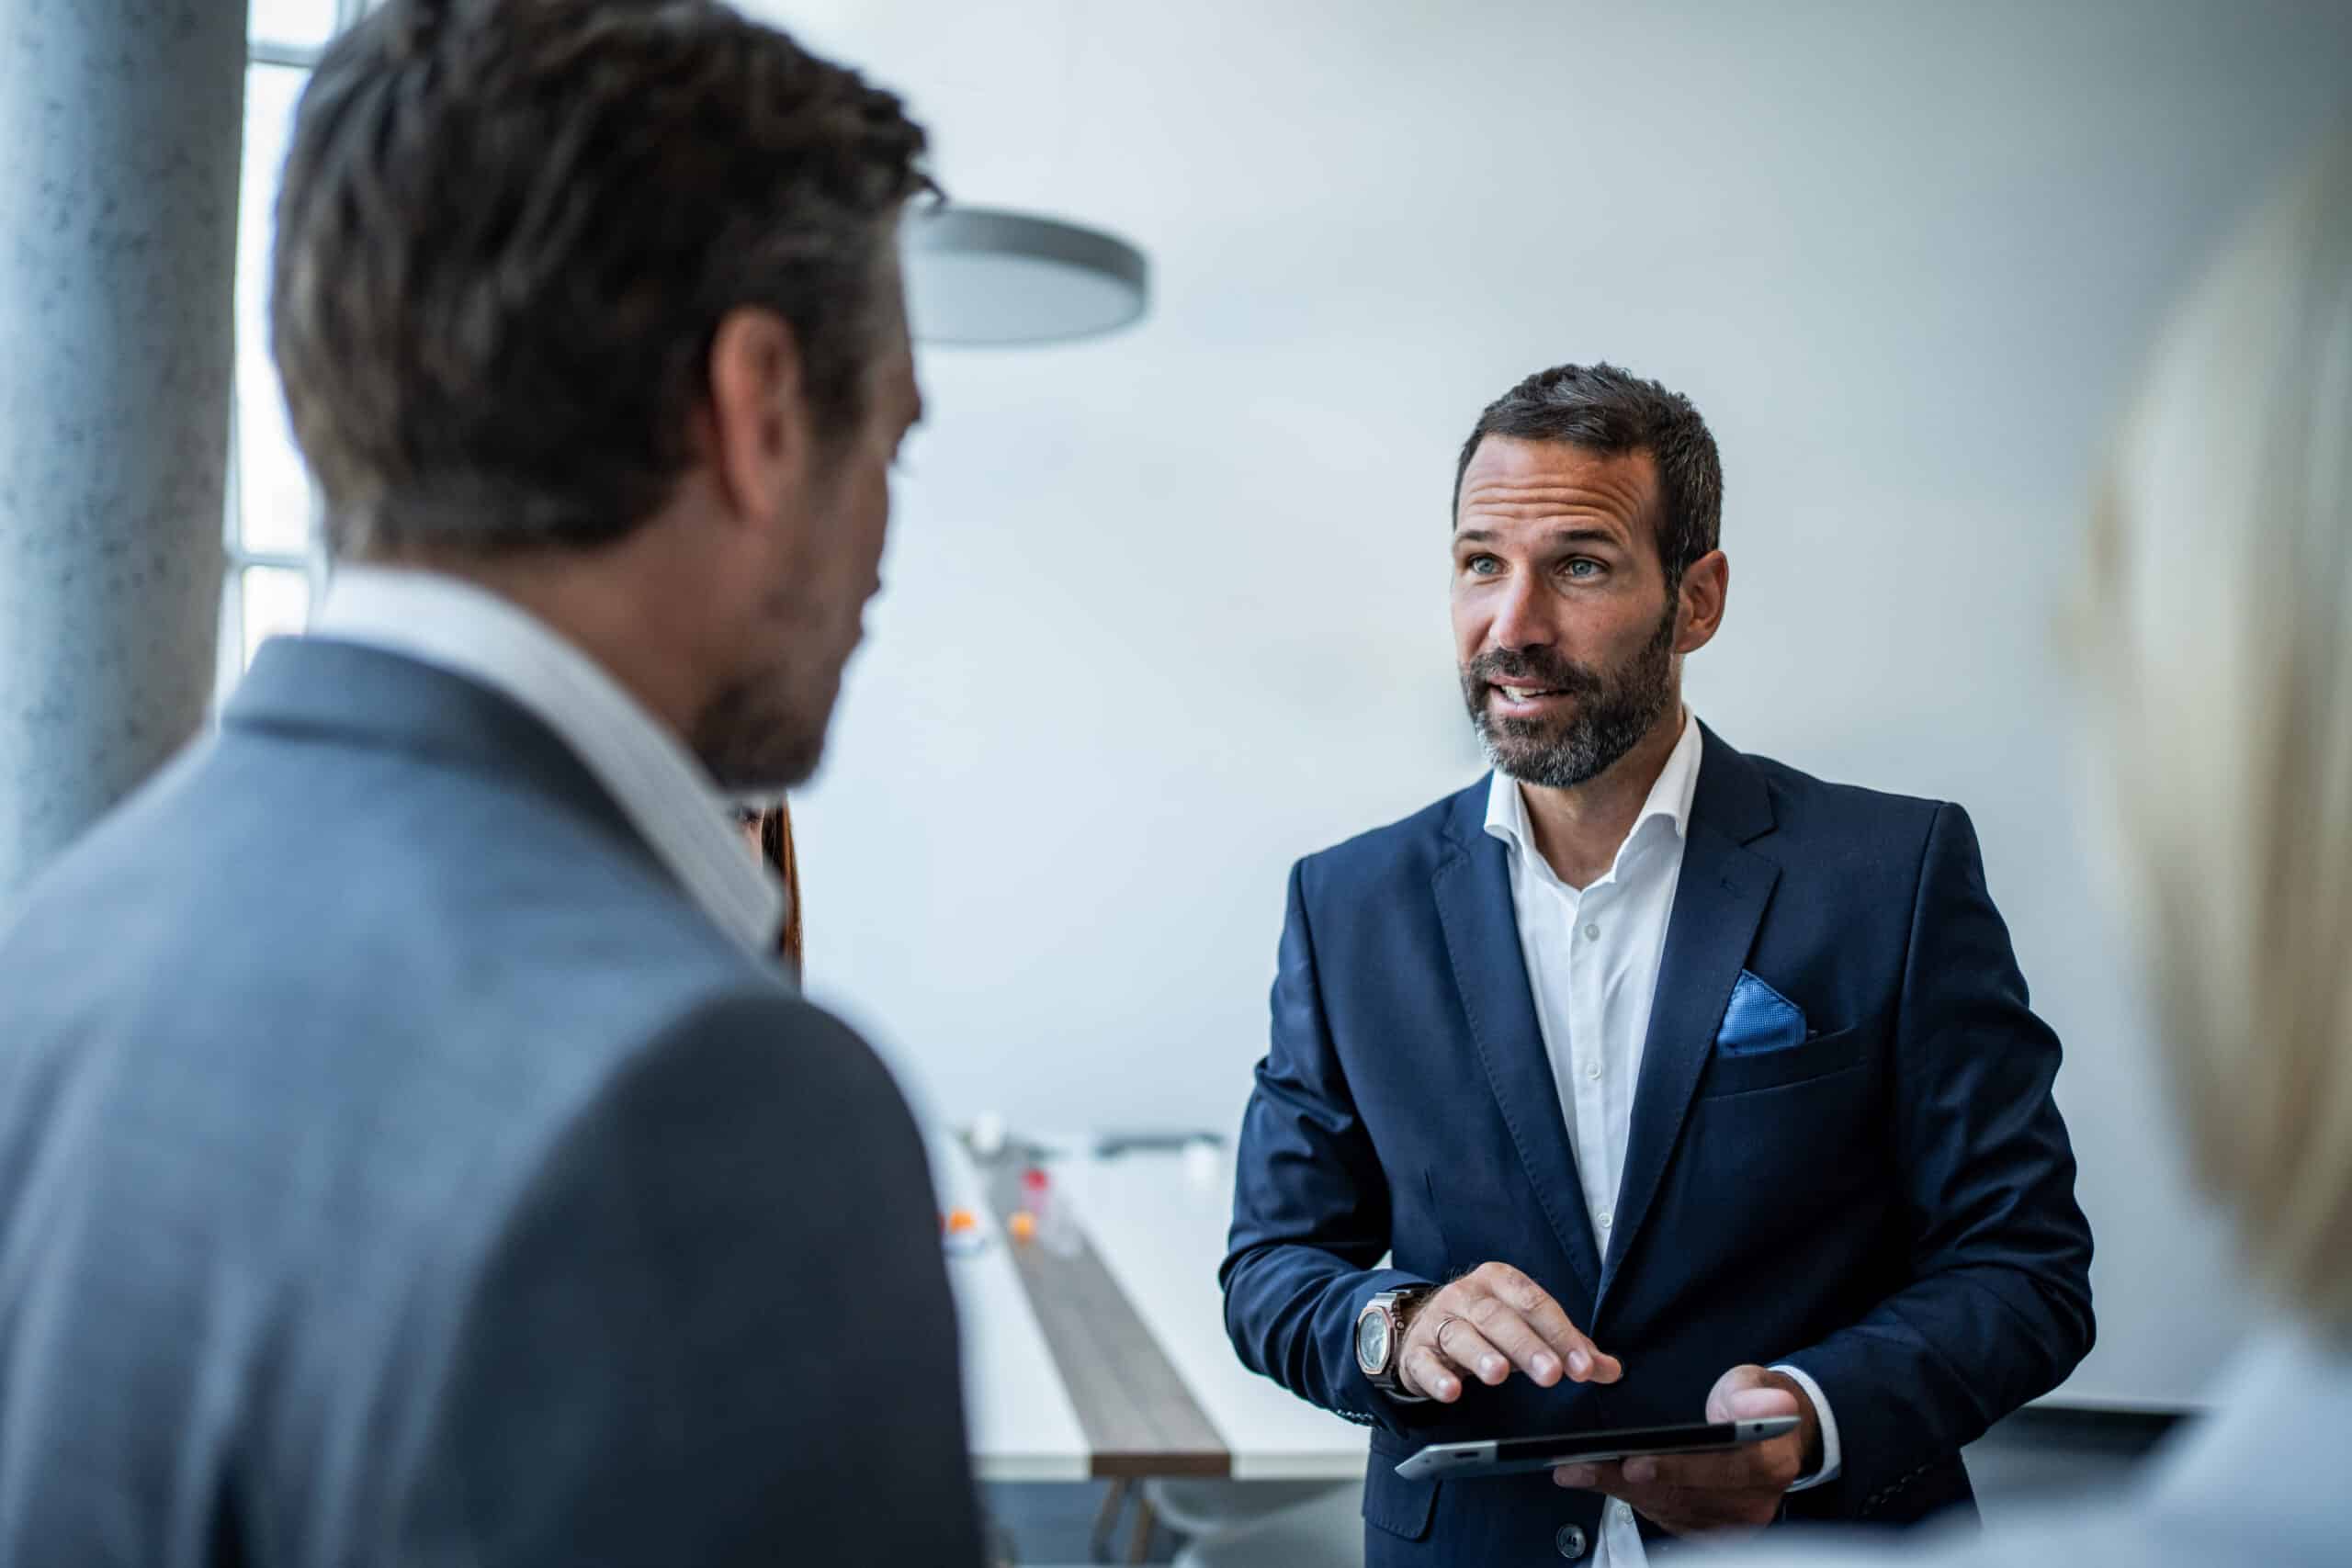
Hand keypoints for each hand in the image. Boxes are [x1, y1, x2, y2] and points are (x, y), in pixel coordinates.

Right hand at [1396, 1262, 1621, 1401]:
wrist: (1423, 1327)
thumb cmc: (1487, 1327)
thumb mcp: (1528, 1329)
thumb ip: (1567, 1347)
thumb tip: (1611, 1370)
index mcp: (1499, 1282)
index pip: (1534, 1303)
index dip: (1560, 1334)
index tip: (1582, 1367)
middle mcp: (1467, 1295)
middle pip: (1498, 1317)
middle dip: (1526, 1346)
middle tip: (1551, 1374)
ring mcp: (1439, 1321)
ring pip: (1460, 1334)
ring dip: (1481, 1354)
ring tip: (1500, 1375)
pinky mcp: (1416, 1350)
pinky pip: (1424, 1361)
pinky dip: (1437, 1376)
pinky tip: (1453, 1392)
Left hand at [1551, 1364, 1818, 1537]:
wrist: (1770, 1433)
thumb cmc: (1753, 1403)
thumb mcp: (1753, 1384)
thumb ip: (1753, 1396)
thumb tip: (1772, 1405)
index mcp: (1770, 1465)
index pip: (1721, 1471)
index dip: (1677, 1469)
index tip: (1636, 1463)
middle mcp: (1753, 1502)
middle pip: (1684, 1496)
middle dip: (1627, 1482)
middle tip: (1582, 1467)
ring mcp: (1730, 1520)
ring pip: (1668, 1509)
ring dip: (1620, 1492)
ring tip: (1577, 1471)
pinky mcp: (1709, 1528)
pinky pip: (1664, 1516)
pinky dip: (1630, 1498)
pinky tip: (1599, 1481)